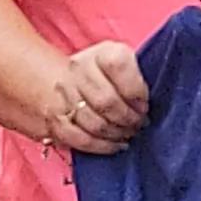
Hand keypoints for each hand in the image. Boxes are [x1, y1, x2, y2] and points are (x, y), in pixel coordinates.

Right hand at [41, 40, 149, 154]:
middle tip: (139, 124)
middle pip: (105, 100)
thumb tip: (144, 105)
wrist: (74, 79)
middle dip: (128, 118)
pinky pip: (79, 139)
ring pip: (94, 123)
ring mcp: (64, 94)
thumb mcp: (129, 64)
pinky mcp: (56, 118)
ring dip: (117, 133)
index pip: (117, 66)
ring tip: (128, 134)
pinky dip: (101, 146)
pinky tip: (115, 145)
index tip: (144, 104)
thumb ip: (139, 77)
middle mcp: (78, 70)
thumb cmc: (112, 76)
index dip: (135, 89)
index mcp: (101, 53)